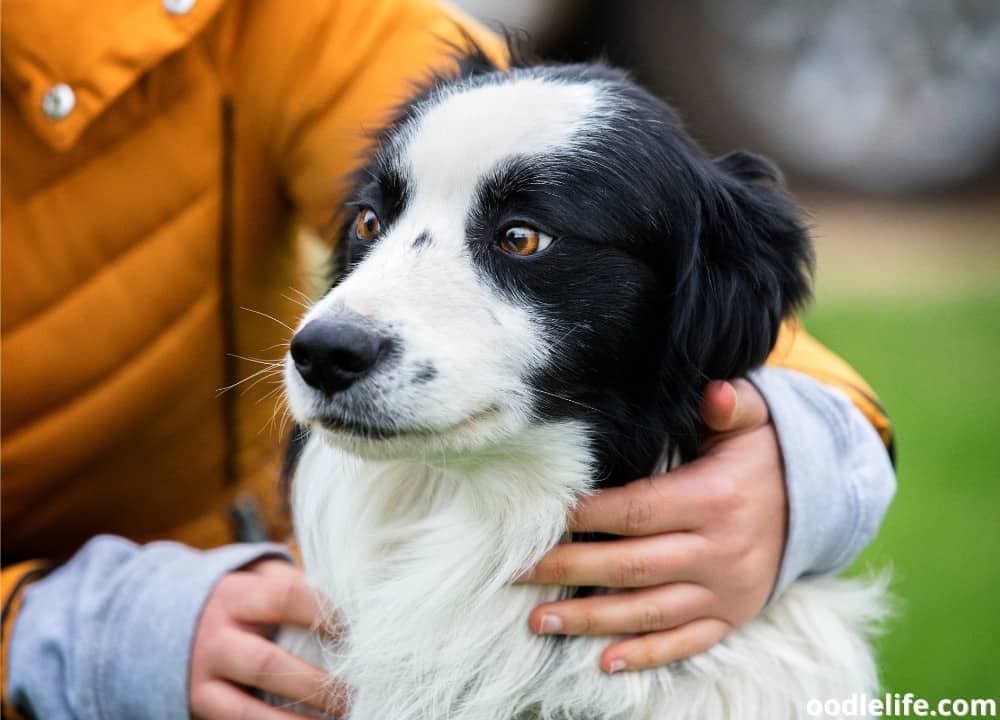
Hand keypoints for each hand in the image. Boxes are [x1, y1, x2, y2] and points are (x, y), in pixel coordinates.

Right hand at [190, 559, 341, 718]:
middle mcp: (214, 636)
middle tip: (353, 694)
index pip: (285, 598)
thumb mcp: (264, 580)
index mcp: (236, 594)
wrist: (177, 620)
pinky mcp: (199, 706)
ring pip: (249, 711)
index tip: (352, 634)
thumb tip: (356, 611)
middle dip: (316, 684)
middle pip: (266, 664)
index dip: (324, 616)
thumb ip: (300, 588)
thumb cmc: (245, 600)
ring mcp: (202, 676)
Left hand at [520, 379, 786, 672]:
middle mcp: (720, 552)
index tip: (545, 517)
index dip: (587, 516)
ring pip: (649, 612)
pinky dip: (645, 656)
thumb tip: (714, 391)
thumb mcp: (754, 420)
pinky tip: (603, 663)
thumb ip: (732, 404)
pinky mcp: (732, 617)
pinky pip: (685, 643)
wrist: (817, 505)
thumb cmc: (763, 456)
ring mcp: (726, 592)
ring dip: (591, 620)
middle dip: (569, 570)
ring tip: (539, 620)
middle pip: (631, 566)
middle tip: (519, 571)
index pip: (637, 511)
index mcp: (716, 500)